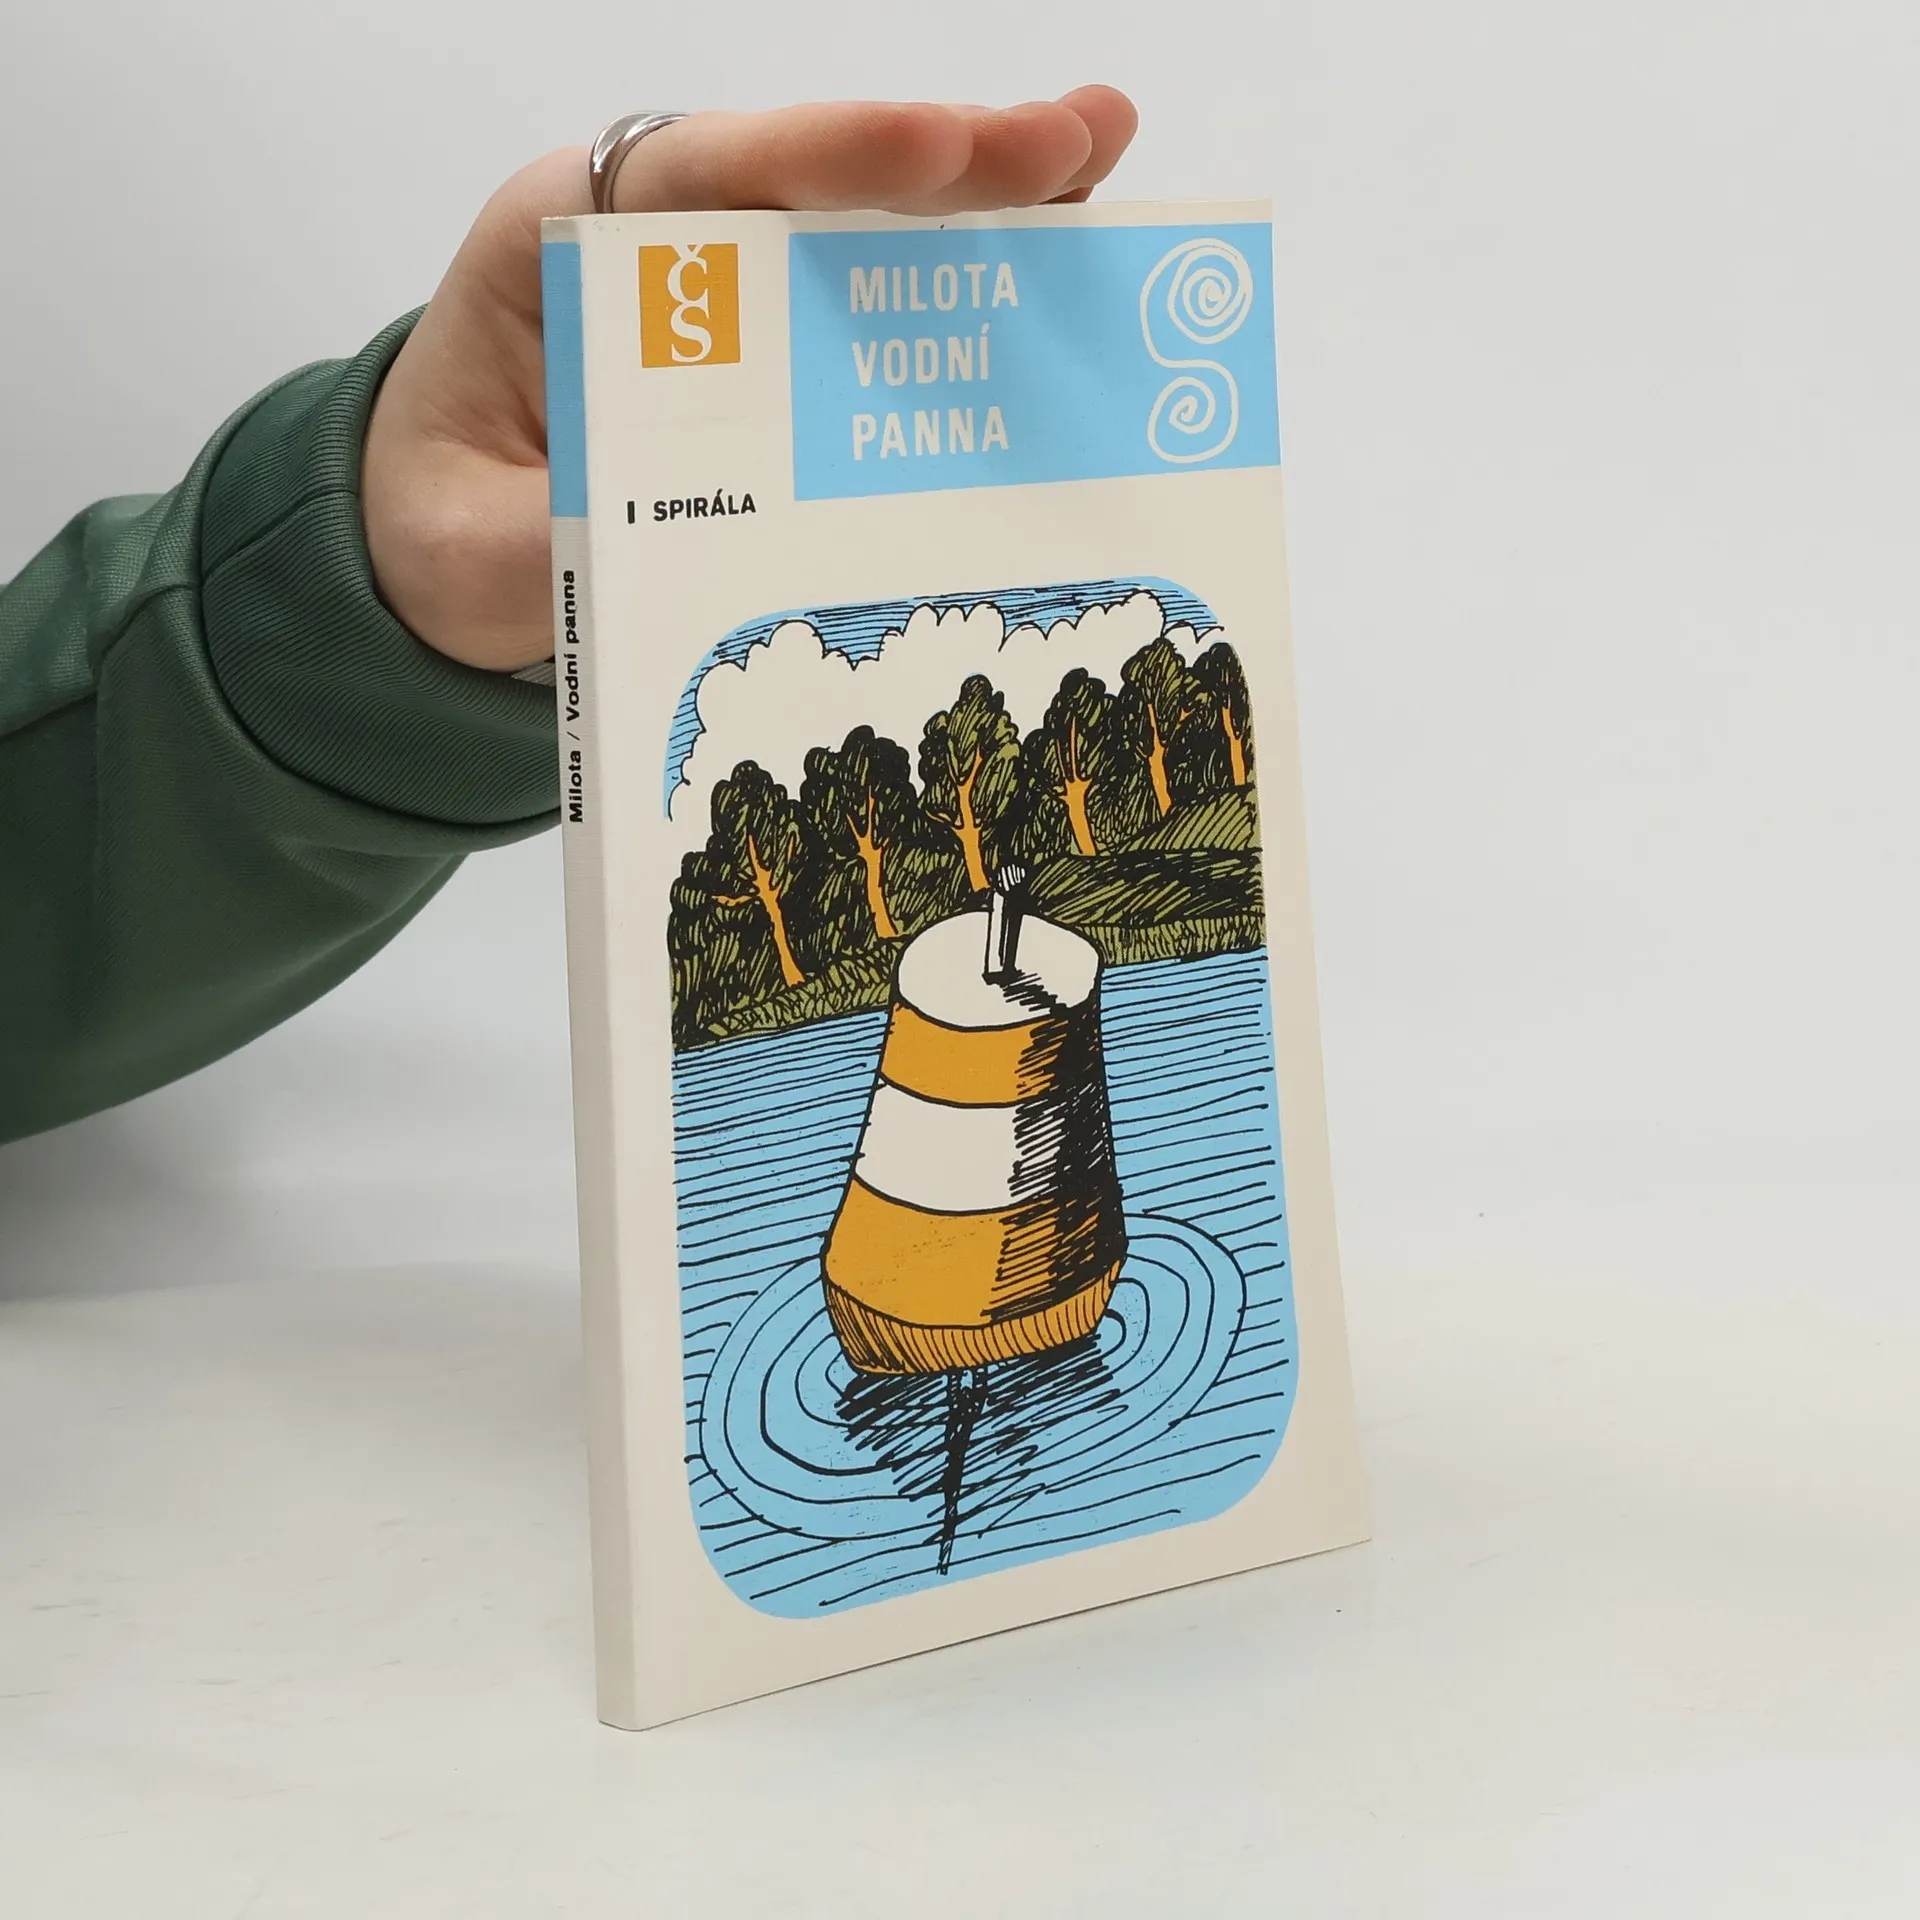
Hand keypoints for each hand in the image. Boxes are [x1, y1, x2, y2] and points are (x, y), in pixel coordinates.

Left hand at [362, 92, 1138, 672]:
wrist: (429, 549)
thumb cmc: (442, 524)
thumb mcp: (471, 547)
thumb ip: (554, 537)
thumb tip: (669, 538)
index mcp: (561, 246)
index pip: (700, 175)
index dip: (823, 156)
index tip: (933, 147)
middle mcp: (655, 245)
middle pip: (806, 176)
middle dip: (942, 157)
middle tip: (1076, 138)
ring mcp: (721, 292)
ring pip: (857, 227)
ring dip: (982, 205)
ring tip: (1103, 163)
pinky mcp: (768, 351)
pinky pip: (869, 304)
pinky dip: (960, 284)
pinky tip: (1058, 265)